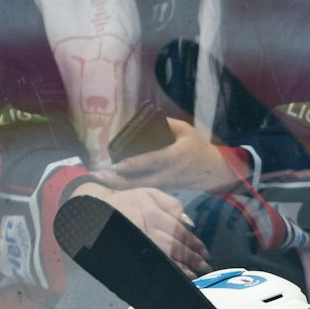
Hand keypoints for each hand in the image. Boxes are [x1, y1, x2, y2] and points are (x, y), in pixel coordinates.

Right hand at [70, 178, 208, 274]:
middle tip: (205, 266)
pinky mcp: (129, 253)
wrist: (94, 210)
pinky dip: (165, 270)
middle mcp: (147, 230)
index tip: (205, 251)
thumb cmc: (125, 201)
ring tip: (195, 274)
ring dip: (182, 267)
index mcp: (153, 214)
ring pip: (164, 257)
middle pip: (174, 246)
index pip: (179, 231)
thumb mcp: (148, 194)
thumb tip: (190, 223)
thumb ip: (171, 205)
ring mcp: (138, 243)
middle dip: (192, 257)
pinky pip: (150, 263)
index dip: (194, 242)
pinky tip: (175, 276)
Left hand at [106, 117, 240, 192]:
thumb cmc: (198, 148)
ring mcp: (164, 184)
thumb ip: (166, 124)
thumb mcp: (186, 130)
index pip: (152, 161)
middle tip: (96, 176)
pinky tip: (111, 182)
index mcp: (175, 156)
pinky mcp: (162, 188)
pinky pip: (142, 189)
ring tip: (98, 180)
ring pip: (138, 187)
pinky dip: (126, 186)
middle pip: (139, 180)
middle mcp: (168, 173)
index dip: (133, 164)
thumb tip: (143, 120)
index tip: (116, 165)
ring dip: (117, 185)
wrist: (213, 172)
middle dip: (117, 180)